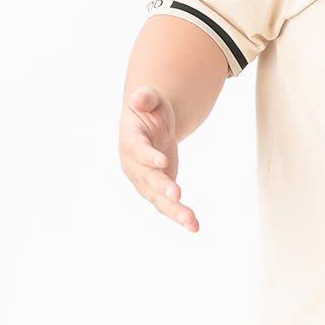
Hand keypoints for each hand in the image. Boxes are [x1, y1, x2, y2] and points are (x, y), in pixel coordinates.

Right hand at [119, 86, 198, 231]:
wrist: (149, 124)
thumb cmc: (149, 109)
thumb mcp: (149, 99)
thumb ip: (145, 98)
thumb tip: (138, 98)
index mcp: (130, 141)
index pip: (138, 150)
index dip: (148, 157)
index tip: (162, 162)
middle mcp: (134, 165)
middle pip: (148, 179)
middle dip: (162, 187)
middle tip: (177, 195)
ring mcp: (145, 181)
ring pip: (158, 199)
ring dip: (175, 211)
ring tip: (191, 222)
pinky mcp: (158, 191)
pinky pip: (168, 206)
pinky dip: (180, 217)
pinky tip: (194, 226)